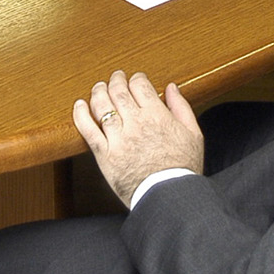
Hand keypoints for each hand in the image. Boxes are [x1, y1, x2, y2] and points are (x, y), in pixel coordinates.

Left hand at [72, 70, 203, 205]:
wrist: (169, 197)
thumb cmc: (183, 168)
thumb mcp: (193, 134)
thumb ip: (181, 107)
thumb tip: (171, 87)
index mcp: (157, 115)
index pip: (140, 85)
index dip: (135, 78)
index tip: (135, 78)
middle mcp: (135, 123)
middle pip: (118, 91)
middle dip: (115, 80)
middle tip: (115, 77)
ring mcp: (118, 138)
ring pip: (102, 106)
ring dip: (98, 92)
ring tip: (98, 88)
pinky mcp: (105, 154)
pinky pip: (88, 130)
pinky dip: (81, 115)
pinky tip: (79, 105)